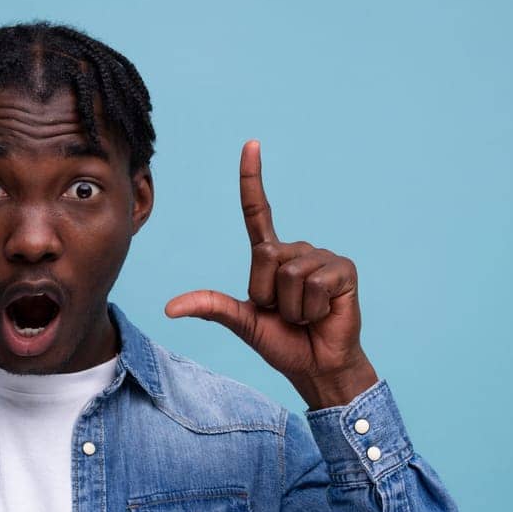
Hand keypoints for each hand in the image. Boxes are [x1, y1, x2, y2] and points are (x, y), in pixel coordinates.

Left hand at [164, 141, 375, 402]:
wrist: (317, 367)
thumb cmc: (283, 344)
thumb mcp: (242, 322)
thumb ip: (211, 307)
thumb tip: (169, 308)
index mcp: (271, 258)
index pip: (258, 211)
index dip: (252, 180)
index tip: (251, 144)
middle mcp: (296, 250)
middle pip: (265, 257)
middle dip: (267, 295)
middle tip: (284, 313)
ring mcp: (322, 257)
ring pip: (289, 274)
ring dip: (291, 307)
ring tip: (305, 316)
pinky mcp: (343, 270)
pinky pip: (313, 283)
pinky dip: (312, 308)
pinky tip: (323, 314)